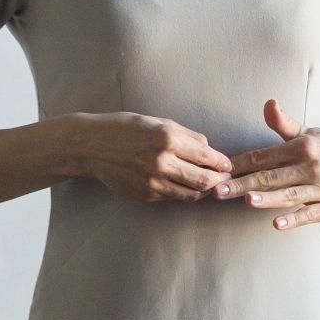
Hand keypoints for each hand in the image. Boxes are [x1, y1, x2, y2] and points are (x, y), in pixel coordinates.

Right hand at [61, 112, 229, 202]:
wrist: (91, 146)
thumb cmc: (124, 128)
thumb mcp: (157, 122)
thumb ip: (185, 136)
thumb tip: (209, 149)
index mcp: (167, 138)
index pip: (207, 157)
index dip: (222, 163)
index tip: (227, 164)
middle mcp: (161, 162)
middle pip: (204, 181)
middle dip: (219, 181)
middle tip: (224, 179)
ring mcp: (152, 181)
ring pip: (191, 194)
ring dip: (204, 191)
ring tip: (209, 185)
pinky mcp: (145, 194)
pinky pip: (173, 197)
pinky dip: (184, 193)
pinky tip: (186, 187)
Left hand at [214, 100, 319, 229]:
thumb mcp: (311, 133)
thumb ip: (285, 124)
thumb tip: (268, 103)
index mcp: (302, 146)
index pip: (263, 156)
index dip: (239, 164)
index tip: (218, 171)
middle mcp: (312, 165)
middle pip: (271, 176)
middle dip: (242, 183)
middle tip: (218, 190)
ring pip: (289, 194)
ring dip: (267, 198)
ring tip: (245, 200)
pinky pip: (310, 214)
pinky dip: (294, 218)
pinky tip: (276, 223)